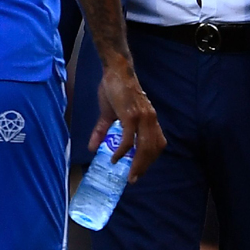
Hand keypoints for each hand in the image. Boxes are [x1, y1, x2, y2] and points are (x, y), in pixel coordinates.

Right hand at [90, 54, 163, 182]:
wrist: (115, 71)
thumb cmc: (114, 90)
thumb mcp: (109, 114)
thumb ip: (102, 132)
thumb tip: (91, 148)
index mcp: (149, 119)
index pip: (157, 143)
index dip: (150, 158)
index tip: (140, 170)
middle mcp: (149, 120)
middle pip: (152, 149)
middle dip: (144, 166)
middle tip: (134, 179)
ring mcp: (141, 118)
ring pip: (144, 147)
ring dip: (137, 164)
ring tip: (129, 175)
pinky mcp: (130, 116)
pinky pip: (129, 139)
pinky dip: (123, 151)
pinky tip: (116, 158)